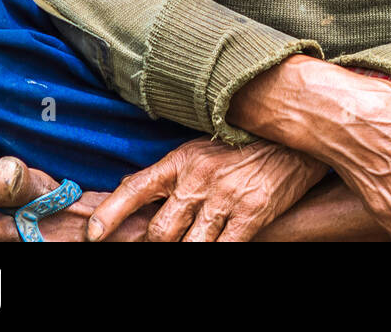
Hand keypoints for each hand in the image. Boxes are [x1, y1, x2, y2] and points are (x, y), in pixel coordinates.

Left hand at [86, 135, 327, 242]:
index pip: (134, 188)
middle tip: (166, 241)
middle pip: (159, 232)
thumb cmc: (246, 144)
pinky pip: (223, 250)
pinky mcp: (251, 213)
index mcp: (182, 159)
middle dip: (158, 246)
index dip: (108, 215)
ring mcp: (225, 198)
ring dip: (187, 250)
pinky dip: (216, 253)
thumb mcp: (204, 148)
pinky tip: (218, 246)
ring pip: (188, 247)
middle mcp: (199, 178)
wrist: (297, 135)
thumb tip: (134, 194)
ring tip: (194, 241)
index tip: (93, 236)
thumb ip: (172, 173)